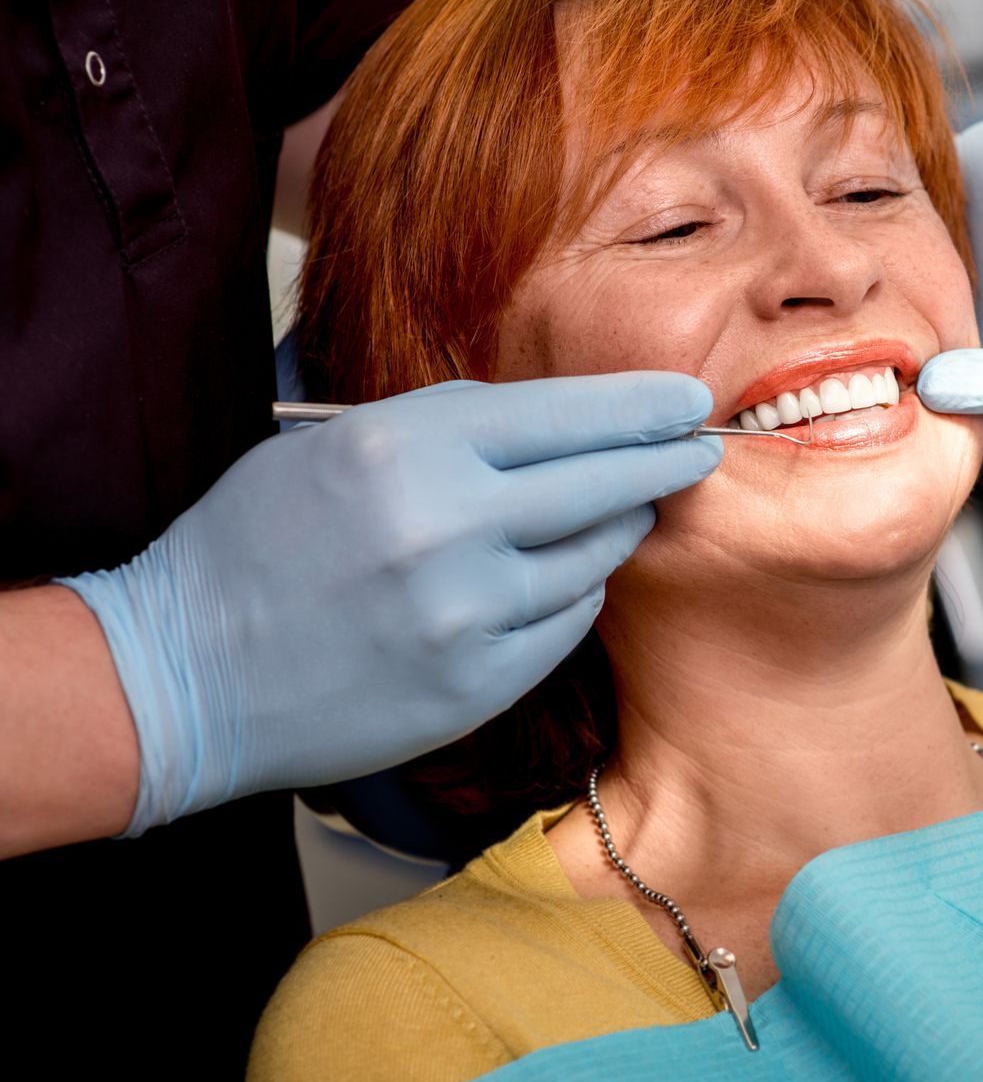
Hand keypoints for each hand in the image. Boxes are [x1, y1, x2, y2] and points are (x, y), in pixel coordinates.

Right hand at [59, 372, 719, 835]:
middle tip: (700, 449)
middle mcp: (447, 525)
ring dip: (617, 530)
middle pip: (603, 482)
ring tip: (623, 512)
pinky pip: (566, 623)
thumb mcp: (335, 448)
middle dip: (664, 461)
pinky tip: (559, 580)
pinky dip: (572, 595)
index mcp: (406, 447)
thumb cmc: (254, 545)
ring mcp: (467, 611)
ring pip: (594, 556)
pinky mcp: (477, 682)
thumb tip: (558, 424)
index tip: (687, 399)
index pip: (564, 414)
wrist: (182, 675)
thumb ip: (446, 430)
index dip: (639, 406)